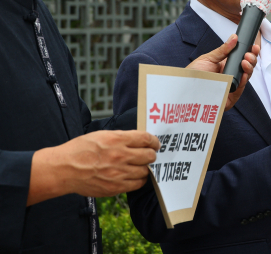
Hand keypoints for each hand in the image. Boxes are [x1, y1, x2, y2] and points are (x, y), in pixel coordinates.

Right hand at [28, 130, 159, 205]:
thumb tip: (139, 140)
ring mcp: (118, 173)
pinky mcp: (115, 187)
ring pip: (145, 171)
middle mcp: (120, 156)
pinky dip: (138, 180)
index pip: (146, 139)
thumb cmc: (80, 149)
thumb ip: (122, 137)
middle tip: (148, 155)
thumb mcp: (101, 135)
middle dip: (151, 155)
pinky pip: (137, 184)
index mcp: (117, 140)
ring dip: (145, 168)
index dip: (154, 142)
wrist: (63, 169)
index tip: (155, 144)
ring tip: (139, 166)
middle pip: (149, 156)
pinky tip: (133, 176)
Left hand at [186, 34, 258, 110]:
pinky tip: (243, 73)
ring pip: (247, 76)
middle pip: (248, 66)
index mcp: (226, 64)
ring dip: (250, 67)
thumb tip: (234, 37)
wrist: (185, 89)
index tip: (253, 45)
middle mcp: (232, 74)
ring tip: (246, 60)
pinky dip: (244, 79)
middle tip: (249, 53)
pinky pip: (242, 87)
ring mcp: (232, 85)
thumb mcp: (208, 58)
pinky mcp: (232, 96)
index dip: (250, 52)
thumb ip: (223, 50)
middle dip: (252, 58)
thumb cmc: (194, 75)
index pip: (242, 57)